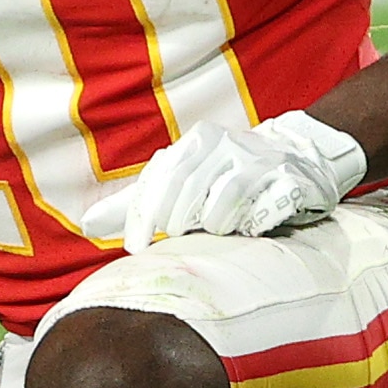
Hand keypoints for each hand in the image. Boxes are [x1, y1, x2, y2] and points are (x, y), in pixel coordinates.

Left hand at [120, 110, 366, 249]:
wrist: (298, 154)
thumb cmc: (226, 175)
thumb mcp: (181, 180)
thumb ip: (138, 200)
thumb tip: (88, 224)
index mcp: (197, 140)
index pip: (160, 177)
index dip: (143, 214)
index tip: (134, 247)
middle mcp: (228, 143)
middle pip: (189, 185)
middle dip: (176, 220)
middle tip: (174, 240)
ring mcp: (261, 159)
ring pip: (225, 198)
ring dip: (214, 223)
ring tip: (215, 231)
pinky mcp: (290, 179)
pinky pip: (265, 208)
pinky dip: (251, 224)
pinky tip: (249, 230)